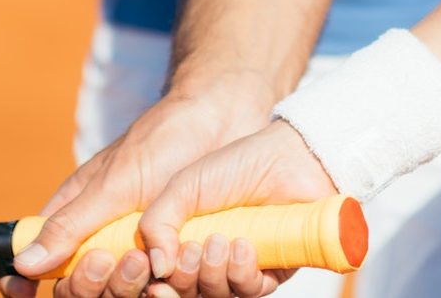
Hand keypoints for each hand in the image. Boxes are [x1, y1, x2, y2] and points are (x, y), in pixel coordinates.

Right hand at [3, 75, 274, 297]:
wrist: (228, 120)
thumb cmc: (167, 140)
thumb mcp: (115, 182)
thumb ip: (72, 224)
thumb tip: (22, 263)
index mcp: (83, 218)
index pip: (48, 265)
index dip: (41, 283)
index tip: (44, 285)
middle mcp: (111, 239)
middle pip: (86, 287)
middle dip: (96, 283)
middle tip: (118, 259)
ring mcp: (147, 250)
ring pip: (128, 293)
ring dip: (132, 284)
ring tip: (153, 259)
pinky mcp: (181, 258)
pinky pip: (171, 289)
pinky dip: (173, 286)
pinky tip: (181, 264)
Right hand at [132, 120, 336, 297]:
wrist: (285, 157)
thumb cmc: (235, 166)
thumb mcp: (185, 187)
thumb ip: (157, 222)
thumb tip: (157, 267)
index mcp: (184, 241)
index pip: (162, 280)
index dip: (156, 287)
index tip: (154, 278)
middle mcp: (209, 259)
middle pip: (185, 295)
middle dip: (184, 279)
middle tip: (193, 248)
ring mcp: (239, 267)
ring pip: (215, 296)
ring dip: (213, 275)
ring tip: (220, 241)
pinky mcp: (271, 270)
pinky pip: (250, 291)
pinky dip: (242, 275)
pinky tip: (244, 246)